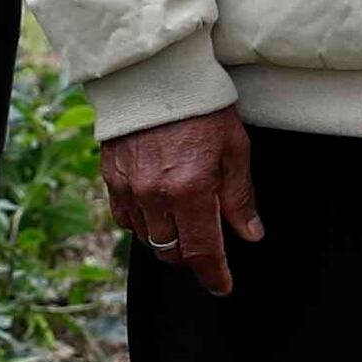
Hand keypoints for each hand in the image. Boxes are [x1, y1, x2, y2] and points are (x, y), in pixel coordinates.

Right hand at [103, 109, 264, 293]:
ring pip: (146, 238)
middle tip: (207, 249)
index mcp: (190, 190)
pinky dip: (142, 223)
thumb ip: (239, 197)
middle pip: (170, 251)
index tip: (222, 286)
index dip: (213, 275)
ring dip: (166, 240)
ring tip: (184, 224)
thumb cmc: (203, 109)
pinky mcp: (111, 178)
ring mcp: (129, 189)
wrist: (155, 75)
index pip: (201, 251)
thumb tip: (250, 234)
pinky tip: (158, 210)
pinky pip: (124, 218)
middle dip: (191, 258)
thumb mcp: (234, 149)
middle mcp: (155, 196)